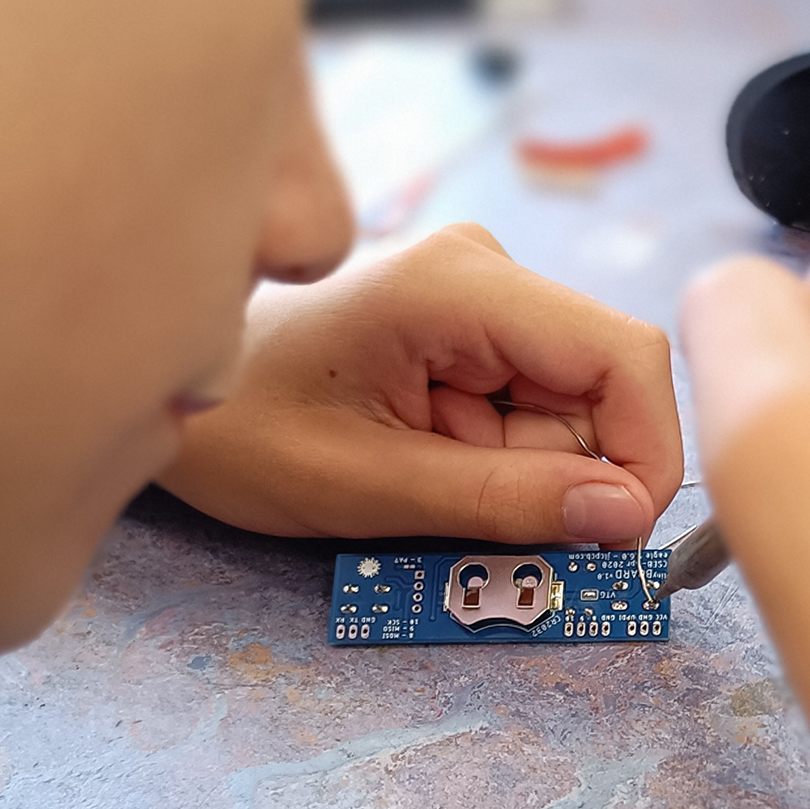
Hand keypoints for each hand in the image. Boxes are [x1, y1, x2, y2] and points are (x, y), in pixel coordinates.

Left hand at [161, 226, 682, 544]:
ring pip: (574, 405)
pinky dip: (509, 460)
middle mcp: (487, 269)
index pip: (623, 355)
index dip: (648, 450)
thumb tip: (626, 516)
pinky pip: (535, 404)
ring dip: (534, 473)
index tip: (620, 539)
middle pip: (603, 387)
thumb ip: (502, 501)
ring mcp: (482, 293)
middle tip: (497, 535)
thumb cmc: (237, 431)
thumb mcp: (365, 487)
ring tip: (434, 494)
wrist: (162, 393)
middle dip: (575, 475)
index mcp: (461, 284)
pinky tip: (437, 470)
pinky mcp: (471, 324)